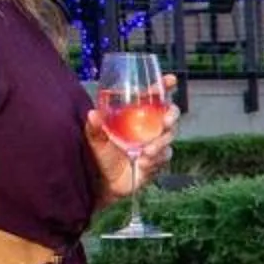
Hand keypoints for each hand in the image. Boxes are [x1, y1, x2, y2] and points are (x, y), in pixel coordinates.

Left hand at [84, 74, 176, 200]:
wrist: (105, 184)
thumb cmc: (100, 156)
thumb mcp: (95, 140)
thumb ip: (95, 127)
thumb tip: (92, 113)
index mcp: (135, 116)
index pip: (153, 98)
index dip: (163, 87)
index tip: (170, 80)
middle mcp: (148, 127)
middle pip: (170, 115)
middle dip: (171, 115)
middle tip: (165, 121)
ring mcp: (156, 144)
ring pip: (169, 137)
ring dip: (160, 143)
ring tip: (146, 153)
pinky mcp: (158, 161)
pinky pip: (165, 156)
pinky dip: (155, 159)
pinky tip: (143, 163)